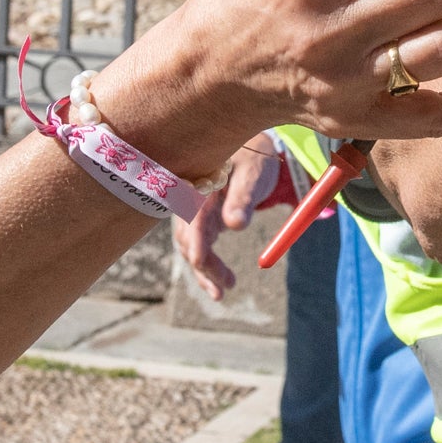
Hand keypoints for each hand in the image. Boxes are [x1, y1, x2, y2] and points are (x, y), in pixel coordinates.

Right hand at [176, 143, 276, 296]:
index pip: (193, 218)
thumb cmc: (253, 159)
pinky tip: (218, 286)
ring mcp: (191, 212)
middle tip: (229, 283)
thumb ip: (244, 197)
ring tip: (223, 291)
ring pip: (190, 247)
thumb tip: (236, 225)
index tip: (201, 261)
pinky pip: (196, 247)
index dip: (196, 241)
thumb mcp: (253, 173)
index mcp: (199, 186)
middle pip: (188, 237)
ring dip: (204, 271)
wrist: (250, 150)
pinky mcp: (198, 222)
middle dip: (204, 264)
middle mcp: (189, 200)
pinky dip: (205, 267)